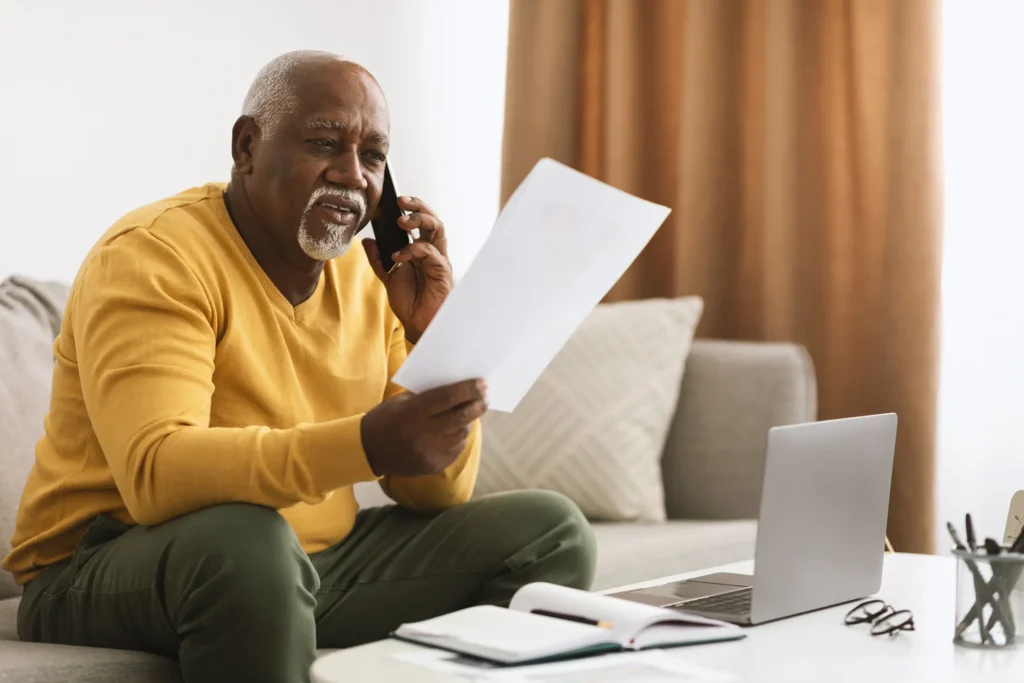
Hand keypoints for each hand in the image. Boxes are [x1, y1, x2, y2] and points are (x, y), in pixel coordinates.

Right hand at [361, 379, 487, 476]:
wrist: (369, 450)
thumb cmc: (385, 418)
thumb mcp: (402, 401)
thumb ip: (428, 397)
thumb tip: (458, 390)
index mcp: (413, 412)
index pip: (448, 398)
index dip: (468, 390)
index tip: (482, 383)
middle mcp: (423, 434)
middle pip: (460, 417)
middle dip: (477, 405)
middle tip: (485, 397)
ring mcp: (430, 452)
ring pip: (461, 434)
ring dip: (469, 422)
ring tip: (470, 413)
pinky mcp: (434, 466)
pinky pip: (456, 450)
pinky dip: (460, 438)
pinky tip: (456, 431)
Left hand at [363, 196, 452, 342]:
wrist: (417, 323)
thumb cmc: (410, 301)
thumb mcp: (388, 276)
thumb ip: (378, 259)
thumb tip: (367, 240)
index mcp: (422, 249)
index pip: (420, 221)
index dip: (411, 207)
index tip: (395, 200)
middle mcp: (433, 251)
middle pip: (432, 218)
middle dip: (418, 206)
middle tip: (401, 201)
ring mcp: (439, 259)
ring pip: (438, 228)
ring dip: (420, 220)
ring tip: (402, 220)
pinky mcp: (442, 270)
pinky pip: (430, 252)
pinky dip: (413, 250)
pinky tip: (398, 256)